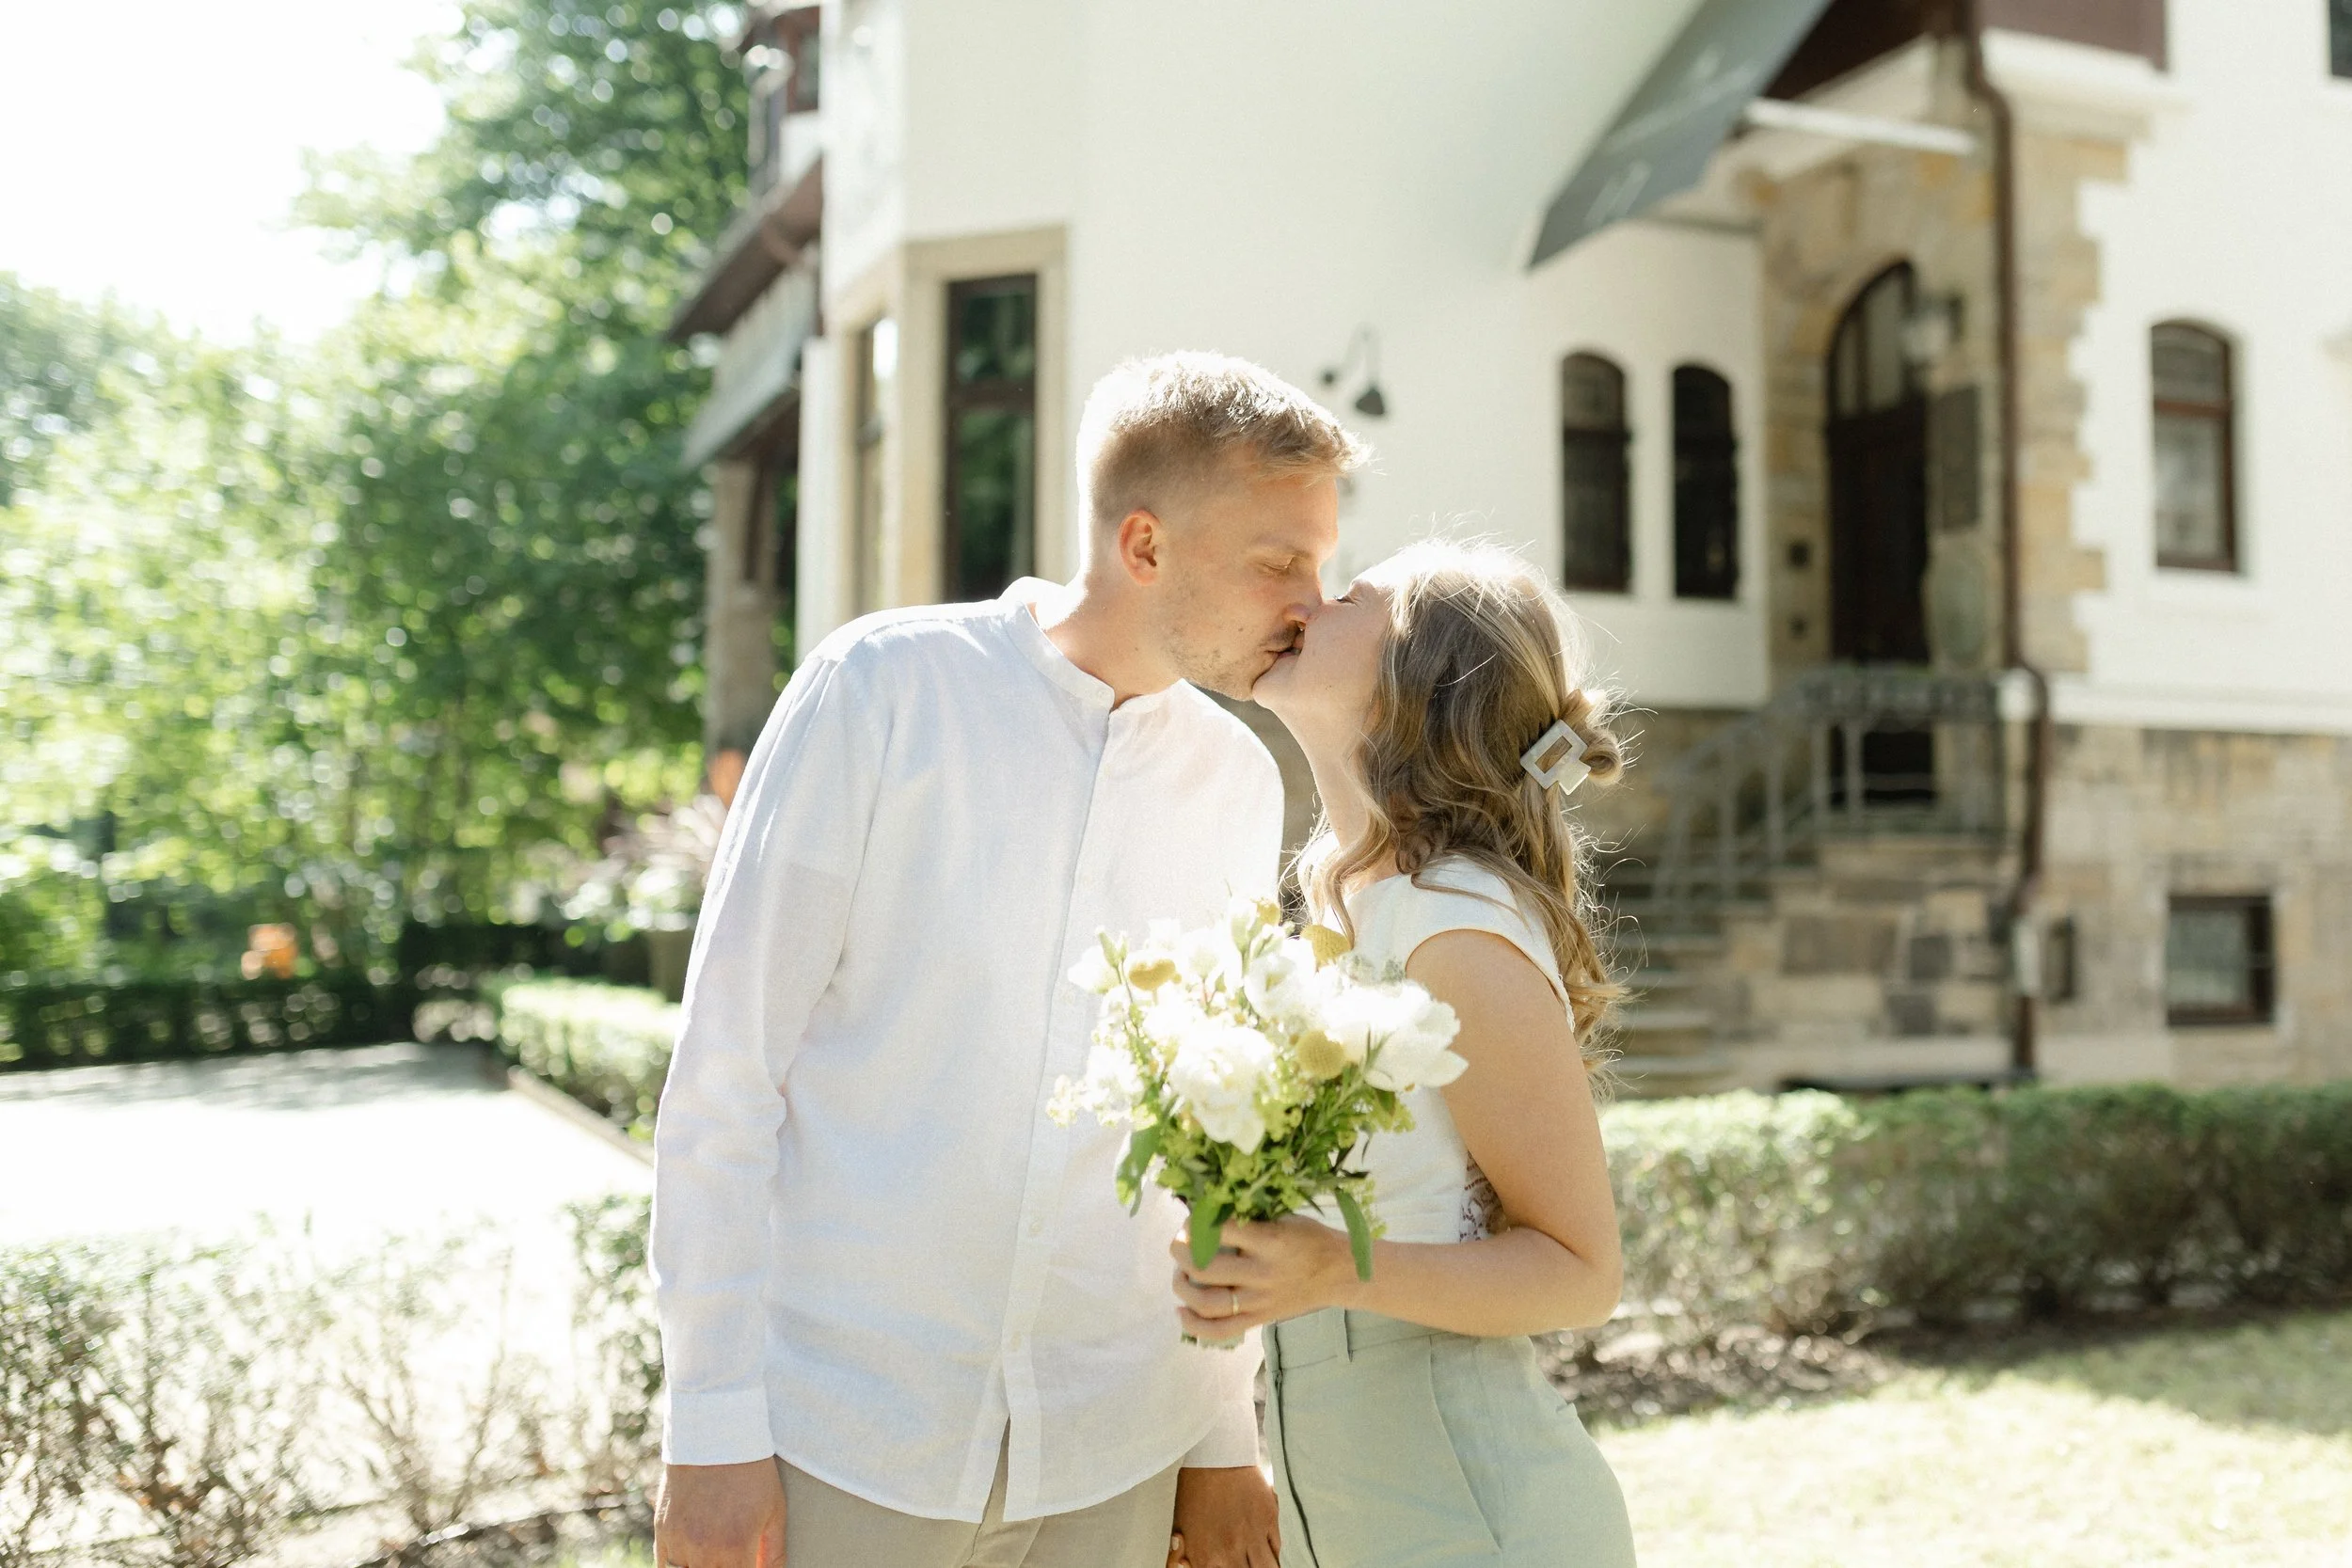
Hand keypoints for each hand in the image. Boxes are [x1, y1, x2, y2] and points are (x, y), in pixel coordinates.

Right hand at [654, 1459, 786, 1567]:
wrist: (715, 1434)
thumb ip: (774, 1552)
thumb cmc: (752, 1471)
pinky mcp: (662, 1531)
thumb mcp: (774, 1510)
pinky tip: (692, 1562)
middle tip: (731, 1560)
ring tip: (713, 1559)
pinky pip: (663, 1566)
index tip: (748, 1566)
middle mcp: (704, 1550)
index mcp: (736, 1547)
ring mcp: (679, 1542)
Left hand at [1169, 1216, 1357, 1338]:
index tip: (1191, 1218)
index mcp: (1270, 1241)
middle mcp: (1262, 1273)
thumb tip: (1206, 1212)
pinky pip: (1220, 1330)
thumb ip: (1249, 1218)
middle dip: (1181, 1252)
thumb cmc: (1310, 1239)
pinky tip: (1181, 1309)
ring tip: (1180, 1272)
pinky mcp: (1259, 1319)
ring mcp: (1259, 1301)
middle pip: (1205, 1268)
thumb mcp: (1284, 1218)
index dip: (1197, 1222)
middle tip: (1178, 1242)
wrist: (1339, 1274)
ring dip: (1182, 1286)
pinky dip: (1194, 1324)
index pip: (1221, 1230)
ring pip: (1207, 1302)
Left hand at [1170, 1464, 1280, 1567]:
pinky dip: (1273, 1554)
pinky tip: (1267, 1553)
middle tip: (1244, 1562)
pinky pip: (1277, 1549)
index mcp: (1206, 1556)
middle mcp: (1231, 1551)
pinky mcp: (1269, 1520)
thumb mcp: (1179, 1526)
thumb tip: (1182, 1567)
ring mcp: (1252, 1536)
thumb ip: (1179, 1557)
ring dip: (1263, 1567)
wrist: (1217, 1456)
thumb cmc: (1195, 1487)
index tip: (1224, 1565)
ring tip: (1258, 1564)